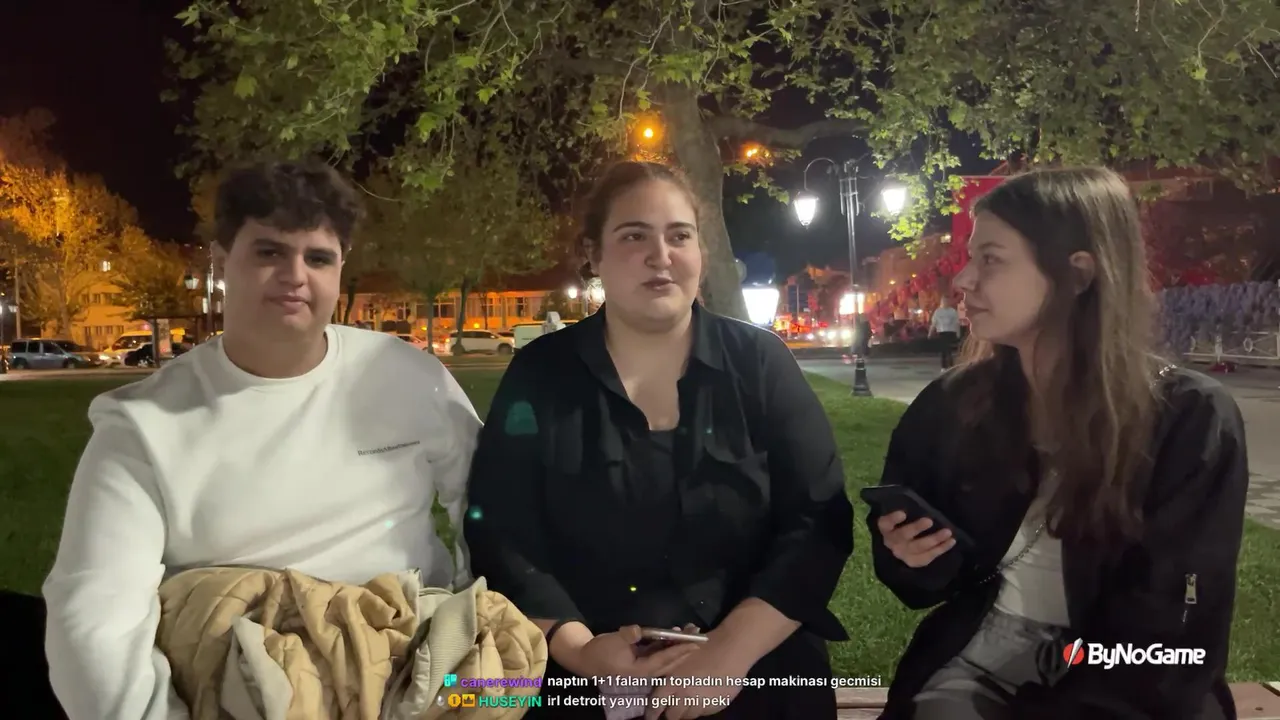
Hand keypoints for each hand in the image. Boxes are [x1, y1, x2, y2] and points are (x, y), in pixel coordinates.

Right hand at [562, 625, 698, 679]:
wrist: (585, 659)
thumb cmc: (600, 652)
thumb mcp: (613, 641)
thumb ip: (627, 636)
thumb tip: (639, 631)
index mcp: (641, 671)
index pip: (665, 660)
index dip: (681, 651)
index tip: (695, 643)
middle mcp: (646, 671)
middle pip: (670, 660)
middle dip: (685, 648)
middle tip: (699, 636)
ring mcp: (644, 665)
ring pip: (666, 656)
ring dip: (677, 645)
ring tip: (690, 632)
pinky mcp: (640, 660)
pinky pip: (658, 653)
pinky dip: (667, 644)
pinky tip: (674, 633)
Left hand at [644, 637, 749, 719]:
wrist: (731, 649)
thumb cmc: (702, 646)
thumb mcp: (677, 655)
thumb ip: (664, 669)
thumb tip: (655, 682)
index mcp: (672, 683)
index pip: (656, 706)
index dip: (652, 713)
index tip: (651, 717)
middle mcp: (685, 697)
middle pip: (672, 715)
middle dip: (671, 712)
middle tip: (673, 707)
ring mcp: (702, 704)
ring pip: (688, 716)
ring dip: (687, 710)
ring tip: (691, 698)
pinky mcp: (716, 706)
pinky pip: (704, 713)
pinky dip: (701, 707)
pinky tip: (705, 695)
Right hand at [877, 511, 955, 567]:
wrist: (900, 543)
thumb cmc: (903, 521)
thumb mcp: (901, 513)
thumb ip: (908, 507)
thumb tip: (921, 494)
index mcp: (885, 527)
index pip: (885, 523)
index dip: (893, 519)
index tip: (902, 513)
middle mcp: (891, 542)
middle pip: (903, 536)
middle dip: (916, 528)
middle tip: (929, 521)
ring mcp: (902, 554)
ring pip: (918, 548)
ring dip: (934, 540)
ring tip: (947, 532)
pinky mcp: (913, 561)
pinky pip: (927, 557)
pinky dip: (940, 549)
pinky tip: (951, 542)